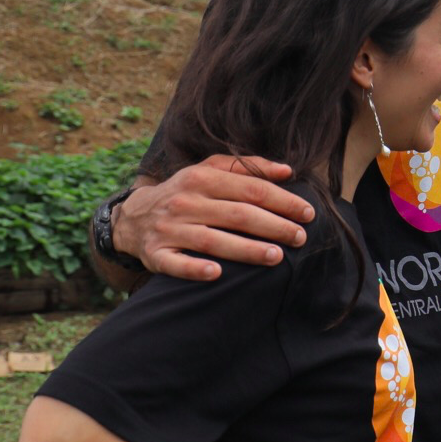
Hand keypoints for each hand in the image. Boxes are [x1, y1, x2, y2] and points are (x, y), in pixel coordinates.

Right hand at [118, 155, 314, 281]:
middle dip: (273, 226)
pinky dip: (194, 269)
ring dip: (246, 249)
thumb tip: (286, 170)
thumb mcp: (210, 170)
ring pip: (212, 240)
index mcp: (202, 179)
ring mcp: (169, 229)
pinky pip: (176, 264)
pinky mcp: (155, 254)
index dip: (282, 201)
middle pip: (237, 215)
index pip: (251, 189)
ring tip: (276, 256)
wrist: (133, 217)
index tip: (307, 213)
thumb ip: (248, 167)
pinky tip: (217, 274)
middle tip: (300, 238)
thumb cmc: (186, 192)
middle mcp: (185, 202)